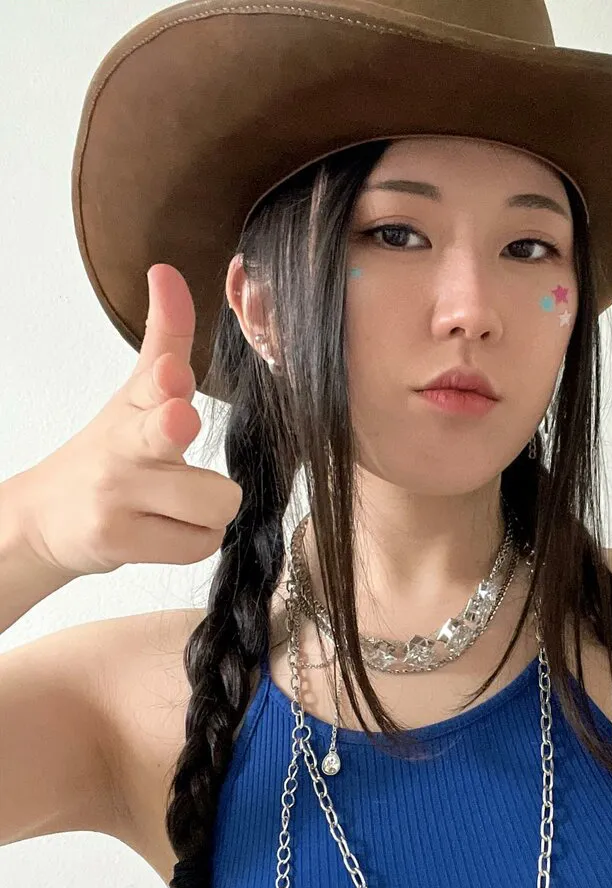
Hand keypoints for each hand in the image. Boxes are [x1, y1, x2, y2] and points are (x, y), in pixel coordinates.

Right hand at [16, 264, 243, 576]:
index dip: (165, 378)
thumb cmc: (109, 453)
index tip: (170, 372)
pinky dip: (195, 540)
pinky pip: (200, 544)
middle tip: (176, 424)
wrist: (49, 518)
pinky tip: (168, 529)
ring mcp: (116, 495)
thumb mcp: (133, 393)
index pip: (153, 379)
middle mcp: (123, 445)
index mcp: (135, 405)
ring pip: (214, 503)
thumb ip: (165, 336)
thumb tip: (168, 270)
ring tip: (180, 504)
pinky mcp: (119, 540)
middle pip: (166, 431)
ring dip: (209, 509)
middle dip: (176, 427)